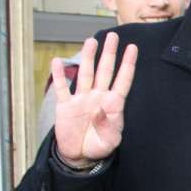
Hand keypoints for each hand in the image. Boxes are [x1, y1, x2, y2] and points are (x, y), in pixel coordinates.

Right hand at [52, 33, 137, 167]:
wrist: (79, 155)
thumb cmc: (99, 146)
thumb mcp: (109, 141)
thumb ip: (107, 126)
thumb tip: (98, 110)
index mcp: (113, 104)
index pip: (123, 80)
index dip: (128, 64)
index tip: (133, 48)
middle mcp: (98, 97)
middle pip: (105, 71)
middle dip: (109, 54)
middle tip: (112, 35)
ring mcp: (81, 99)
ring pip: (86, 74)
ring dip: (88, 58)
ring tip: (91, 41)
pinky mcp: (65, 106)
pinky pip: (62, 88)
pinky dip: (59, 75)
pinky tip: (58, 61)